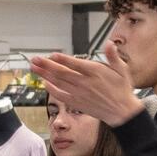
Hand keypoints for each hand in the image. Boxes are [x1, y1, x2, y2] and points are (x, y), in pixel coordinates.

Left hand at [28, 41, 144, 127]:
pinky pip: (61, 95)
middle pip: (62, 73)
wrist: (121, 112)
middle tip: (35, 59)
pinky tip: (44, 83)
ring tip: (34, 68)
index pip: (75, 64)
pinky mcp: (77, 102)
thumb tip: (109, 43)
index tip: (52, 55)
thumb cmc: (122, 90)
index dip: (62, 59)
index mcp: (95, 72)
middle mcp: (85, 83)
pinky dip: (51, 89)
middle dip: (46, 65)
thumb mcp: (121, 70)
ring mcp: (79, 93)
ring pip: (58, 82)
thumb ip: (113, 56)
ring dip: (45, 74)